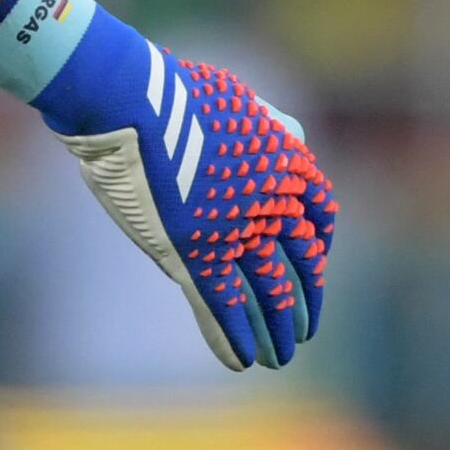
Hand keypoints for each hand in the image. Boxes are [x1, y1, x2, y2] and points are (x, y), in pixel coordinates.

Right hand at [45, 42, 335, 370]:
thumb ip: (269, 124)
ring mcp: (236, 231)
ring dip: (278, 331)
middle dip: (306, 301)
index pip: (319, 215)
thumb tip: (293, 136)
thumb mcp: (238, 97)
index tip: (314, 264)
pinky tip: (240, 360)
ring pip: (270, 294)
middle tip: (306, 328)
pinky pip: (223, 305)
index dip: (318, 246)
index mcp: (286, 161)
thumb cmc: (172, 89)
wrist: (130, 97)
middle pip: (303, 264)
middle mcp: (272, 201)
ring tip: (280, 357)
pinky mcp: (197, 252)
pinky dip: (233, 337)